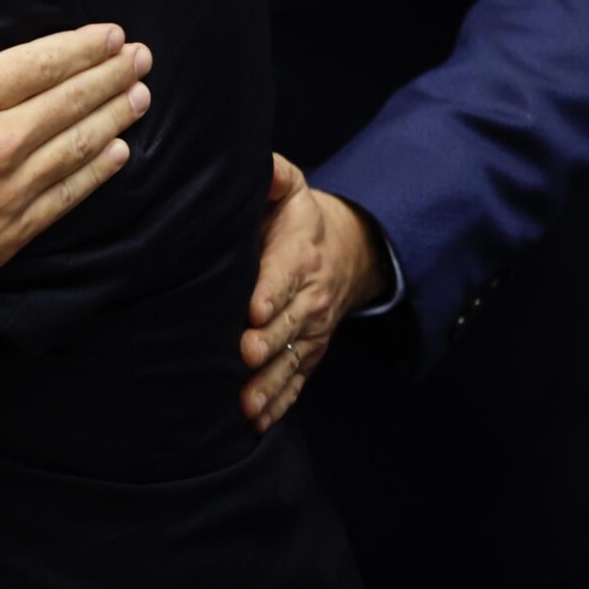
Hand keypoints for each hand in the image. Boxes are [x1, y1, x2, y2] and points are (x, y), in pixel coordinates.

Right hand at [0, 0, 149, 324]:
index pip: (37, 64)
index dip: (79, 47)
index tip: (112, 35)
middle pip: (68, 101)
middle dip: (109, 75)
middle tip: (141, 57)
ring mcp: (10, 192)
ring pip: (77, 146)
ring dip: (113, 117)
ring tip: (141, 96)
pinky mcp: (11, 233)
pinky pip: (67, 196)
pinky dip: (97, 172)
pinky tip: (118, 155)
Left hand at [239, 155, 391, 432]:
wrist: (344, 253)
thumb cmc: (298, 220)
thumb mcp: (290, 189)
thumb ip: (274, 175)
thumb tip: (260, 165)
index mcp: (299, 257)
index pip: (284, 276)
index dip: (269, 293)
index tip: (253, 310)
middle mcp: (308, 299)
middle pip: (287, 325)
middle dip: (267, 341)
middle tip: (244, 353)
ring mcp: (309, 332)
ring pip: (290, 361)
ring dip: (268, 384)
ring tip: (246, 404)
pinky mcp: (308, 354)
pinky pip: (295, 382)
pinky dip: (278, 404)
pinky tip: (256, 424)